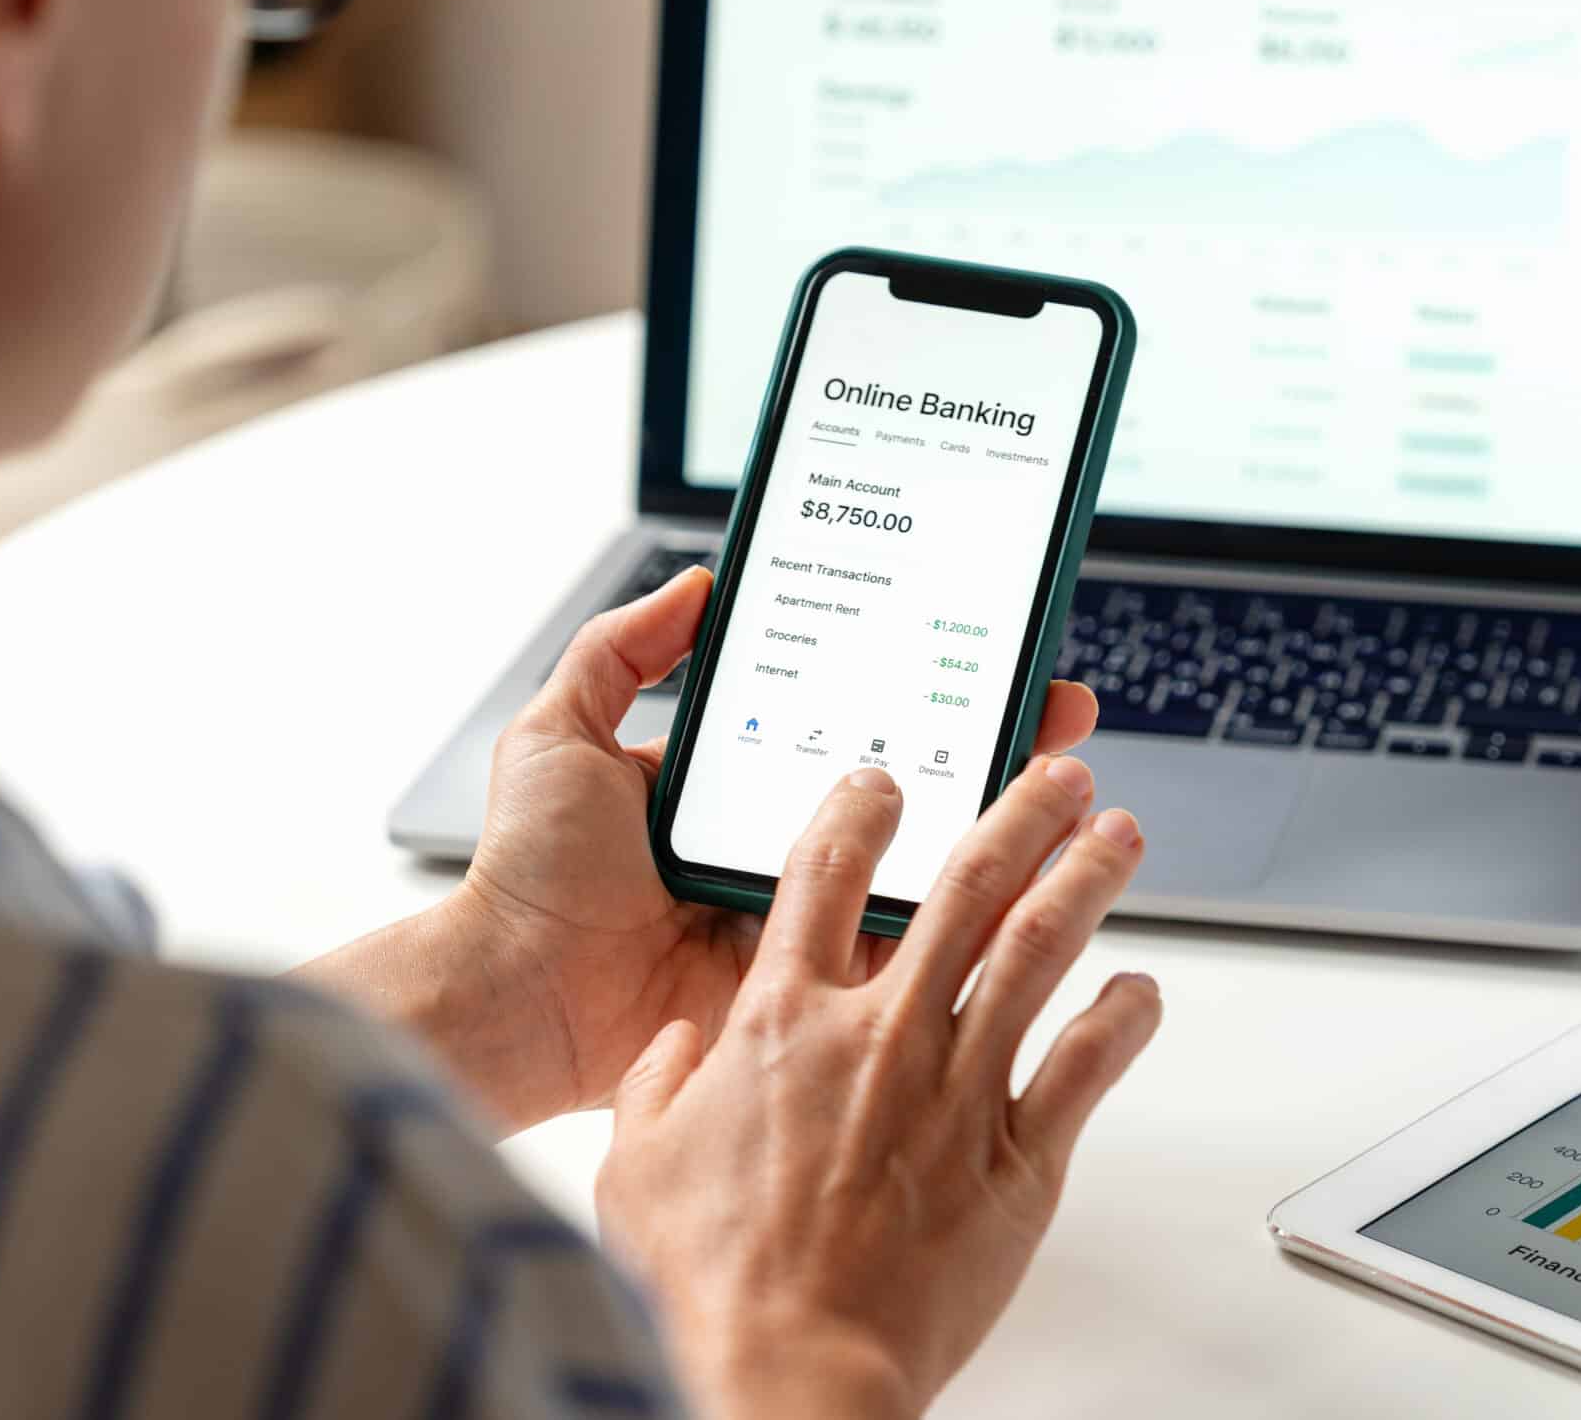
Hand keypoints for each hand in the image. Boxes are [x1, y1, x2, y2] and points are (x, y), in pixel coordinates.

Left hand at [300, 567, 1099, 1133]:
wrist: (515, 999)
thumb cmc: (528, 875)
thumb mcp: (559, 734)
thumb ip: (621, 650)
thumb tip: (698, 582)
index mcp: (740, 782)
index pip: (851, 716)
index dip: (916, 683)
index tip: (977, 646)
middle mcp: (784, 842)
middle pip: (912, 781)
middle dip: (992, 742)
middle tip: (1055, 707)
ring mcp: (808, 914)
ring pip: (927, 861)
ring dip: (1002, 824)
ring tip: (1064, 780)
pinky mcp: (817, 982)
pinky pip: (904, 946)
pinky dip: (969, 921)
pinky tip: (1026, 876)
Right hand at [595, 758, 1160, 1419]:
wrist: (789, 1372)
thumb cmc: (714, 1285)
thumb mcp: (635, 1168)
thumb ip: (656, 1089)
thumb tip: (671, 1049)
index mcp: (784, 1024)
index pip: (824, 876)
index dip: (859, 811)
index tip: (886, 782)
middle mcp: (882, 1036)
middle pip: (965, 887)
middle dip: (1021, 813)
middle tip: (1059, 772)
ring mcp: (958, 1090)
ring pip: (1041, 951)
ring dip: (1088, 880)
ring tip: (1120, 836)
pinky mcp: (1018, 1159)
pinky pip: (1088, 1066)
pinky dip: (1123, 1018)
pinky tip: (1142, 989)